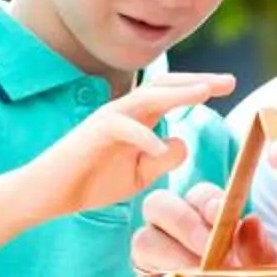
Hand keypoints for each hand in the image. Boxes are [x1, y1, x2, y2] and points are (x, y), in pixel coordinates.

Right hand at [24, 75, 234, 218]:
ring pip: (146, 97)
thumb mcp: (139, 175)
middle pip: (164, 86)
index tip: (228, 85)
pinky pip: (122, 128)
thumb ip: (163, 158)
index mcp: (138, 118)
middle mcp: (125, 111)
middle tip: (228, 81)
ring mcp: (107, 119)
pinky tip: (161, 147)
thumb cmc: (92, 182)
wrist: (48, 195)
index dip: (199, 87)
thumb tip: (181, 140)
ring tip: (205, 93)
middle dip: (197, 81)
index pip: (172, 94)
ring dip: (176, 94)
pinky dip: (143, 137)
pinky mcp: (92, 134)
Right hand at [131, 186, 276, 276]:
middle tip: (212, 255)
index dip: (205, 201)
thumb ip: (264, 259)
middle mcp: (180, 248)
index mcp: (214, 234)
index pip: (197, 197)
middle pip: (158, 208)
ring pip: (144, 245)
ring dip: (181, 263)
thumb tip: (250, 221)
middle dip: (183, 223)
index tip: (222, 217)